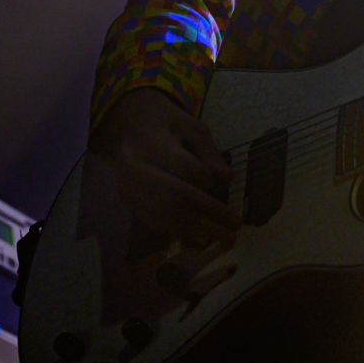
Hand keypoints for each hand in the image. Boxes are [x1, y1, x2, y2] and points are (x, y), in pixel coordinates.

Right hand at [88, 88, 239, 244]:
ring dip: (197, 229)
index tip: (225, 185)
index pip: (186, 168)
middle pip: (174, 197)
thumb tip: (227, 178)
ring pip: (162, 216)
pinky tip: (202, 235)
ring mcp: (127, 187)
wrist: (129, 127)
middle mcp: (134, 167)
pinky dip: (181, 231)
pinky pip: (154, 221)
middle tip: (236, 226)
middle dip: (209, 213)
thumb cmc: (166, 125)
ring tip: (224, 236)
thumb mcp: (191, 127)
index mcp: (152, 142)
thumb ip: (210, 152)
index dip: (208, 181)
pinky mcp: (127, 201)